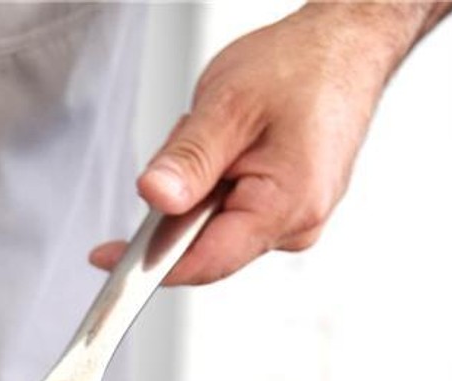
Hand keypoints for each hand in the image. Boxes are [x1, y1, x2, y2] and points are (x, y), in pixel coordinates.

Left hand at [90, 3, 451, 284]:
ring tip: (224, 132)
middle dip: (182, 199)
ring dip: (201, 183)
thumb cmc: (303, 66)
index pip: (203, 262)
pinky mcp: (288, 209)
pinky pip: (231, 209)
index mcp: (286, 207)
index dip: (148, 264)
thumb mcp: (230, 105)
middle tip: (196, 138)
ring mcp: (295, 219)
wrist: (347, 45)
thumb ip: (189, 159)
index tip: (104, 258)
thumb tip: (155, 198)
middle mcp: (296, 225)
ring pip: (213, 224)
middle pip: (203, 243)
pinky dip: (218, 179)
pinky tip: (234, 144)